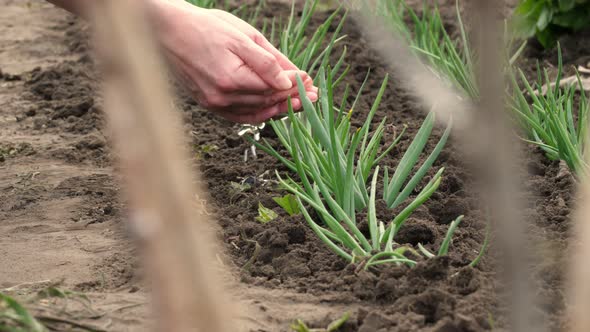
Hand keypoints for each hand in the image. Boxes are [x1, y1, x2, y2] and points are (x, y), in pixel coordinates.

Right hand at [150, 0, 317, 122]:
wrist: (168, 31)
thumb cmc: (206, 27)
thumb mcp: (243, 36)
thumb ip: (268, 61)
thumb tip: (291, 80)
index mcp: (231, 79)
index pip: (273, 89)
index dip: (295, 87)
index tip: (311, 82)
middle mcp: (222, 97)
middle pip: (267, 103)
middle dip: (293, 99)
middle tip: (314, 96)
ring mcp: (214, 104)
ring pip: (256, 112)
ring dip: (279, 108)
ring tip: (299, 104)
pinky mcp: (208, 104)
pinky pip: (240, 116)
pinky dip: (259, 113)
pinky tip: (273, 109)